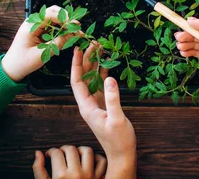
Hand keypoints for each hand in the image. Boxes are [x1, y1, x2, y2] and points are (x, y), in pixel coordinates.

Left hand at [1, 5, 78, 81]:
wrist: (11, 68)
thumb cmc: (23, 62)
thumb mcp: (41, 54)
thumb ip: (57, 44)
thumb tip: (73, 35)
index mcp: (30, 26)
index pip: (50, 15)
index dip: (64, 18)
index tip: (75, 25)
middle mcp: (33, 22)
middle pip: (53, 11)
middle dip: (66, 17)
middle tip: (77, 27)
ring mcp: (35, 25)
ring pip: (54, 16)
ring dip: (65, 22)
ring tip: (74, 31)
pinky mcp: (38, 29)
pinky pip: (52, 24)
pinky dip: (61, 27)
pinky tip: (67, 34)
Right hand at [33, 146, 106, 178]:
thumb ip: (39, 169)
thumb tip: (38, 153)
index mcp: (61, 176)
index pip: (56, 153)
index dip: (51, 152)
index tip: (50, 155)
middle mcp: (76, 174)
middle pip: (70, 149)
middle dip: (64, 149)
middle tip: (61, 155)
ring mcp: (89, 176)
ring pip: (87, 151)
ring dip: (80, 150)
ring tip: (74, 155)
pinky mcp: (99, 178)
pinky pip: (101, 161)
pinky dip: (96, 158)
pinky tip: (88, 161)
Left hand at [70, 47, 136, 178]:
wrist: (122, 154)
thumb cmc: (118, 140)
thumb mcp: (116, 119)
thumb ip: (113, 100)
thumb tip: (110, 78)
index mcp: (87, 107)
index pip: (77, 82)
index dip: (76, 65)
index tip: (78, 49)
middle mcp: (89, 103)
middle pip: (84, 77)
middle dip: (87, 60)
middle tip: (92, 43)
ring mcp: (96, 103)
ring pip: (93, 79)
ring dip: (95, 64)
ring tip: (99, 48)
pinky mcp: (104, 104)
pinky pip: (101, 85)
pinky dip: (104, 73)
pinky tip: (107, 63)